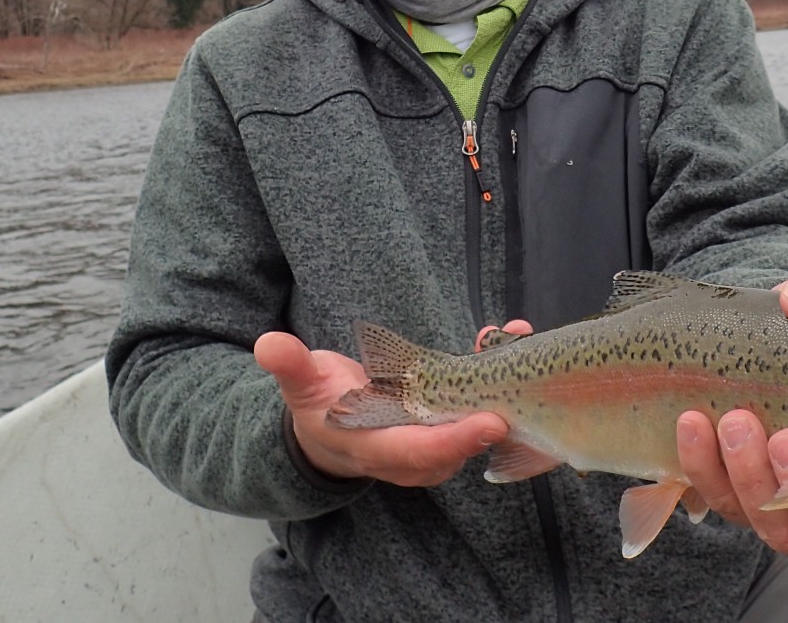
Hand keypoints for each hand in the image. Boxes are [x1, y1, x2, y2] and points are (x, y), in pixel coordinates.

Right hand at [254, 331, 508, 486]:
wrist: (331, 426)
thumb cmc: (317, 406)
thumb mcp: (300, 386)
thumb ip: (290, 367)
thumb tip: (269, 346)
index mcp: (378, 449)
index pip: (422, 453)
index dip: (455, 441)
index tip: (488, 423)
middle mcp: (415, 452)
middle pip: (461, 440)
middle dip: (494, 409)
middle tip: (518, 373)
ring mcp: (436, 439)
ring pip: (477, 419)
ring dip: (502, 384)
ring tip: (517, 339)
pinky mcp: (448, 420)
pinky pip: (478, 402)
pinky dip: (496, 373)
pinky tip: (508, 335)